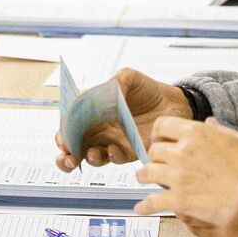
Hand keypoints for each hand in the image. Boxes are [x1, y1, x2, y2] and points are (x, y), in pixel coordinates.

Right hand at [54, 69, 192, 168]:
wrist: (175, 103)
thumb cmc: (148, 89)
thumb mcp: (130, 77)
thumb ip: (117, 80)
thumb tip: (110, 90)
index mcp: (92, 112)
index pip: (70, 126)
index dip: (63, 135)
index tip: (63, 140)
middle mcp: (99, 129)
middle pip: (74, 147)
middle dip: (66, 158)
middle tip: (69, 158)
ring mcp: (113, 141)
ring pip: (92, 157)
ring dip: (87, 159)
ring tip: (91, 154)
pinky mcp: (130, 151)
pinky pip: (116, 159)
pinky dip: (111, 157)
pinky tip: (113, 150)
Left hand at [140, 117, 237, 236]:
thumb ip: (218, 132)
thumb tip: (209, 122)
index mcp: (197, 133)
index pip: (163, 125)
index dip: (159, 133)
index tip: (160, 139)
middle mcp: (183, 152)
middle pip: (154, 150)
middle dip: (155, 157)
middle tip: (157, 162)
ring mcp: (179, 176)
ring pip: (147, 172)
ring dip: (144, 176)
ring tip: (143, 179)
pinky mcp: (179, 200)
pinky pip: (152, 201)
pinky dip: (145, 206)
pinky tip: (141, 208)